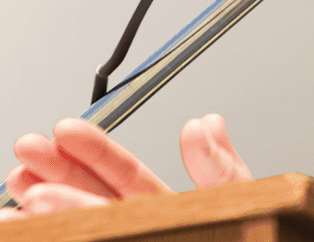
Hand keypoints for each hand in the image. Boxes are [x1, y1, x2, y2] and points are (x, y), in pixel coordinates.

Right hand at [0, 114, 251, 220]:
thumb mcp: (248, 207)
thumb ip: (222, 170)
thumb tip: (204, 125)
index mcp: (171, 212)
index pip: (128, 176)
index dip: (96, 152)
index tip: (65, 130)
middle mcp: (145, 231)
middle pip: (93, 202)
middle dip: (58, 174)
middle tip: (29, 148)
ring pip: (87, 231)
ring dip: (50, 214)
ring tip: (23, 192)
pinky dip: (56, 238)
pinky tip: (25, 230)